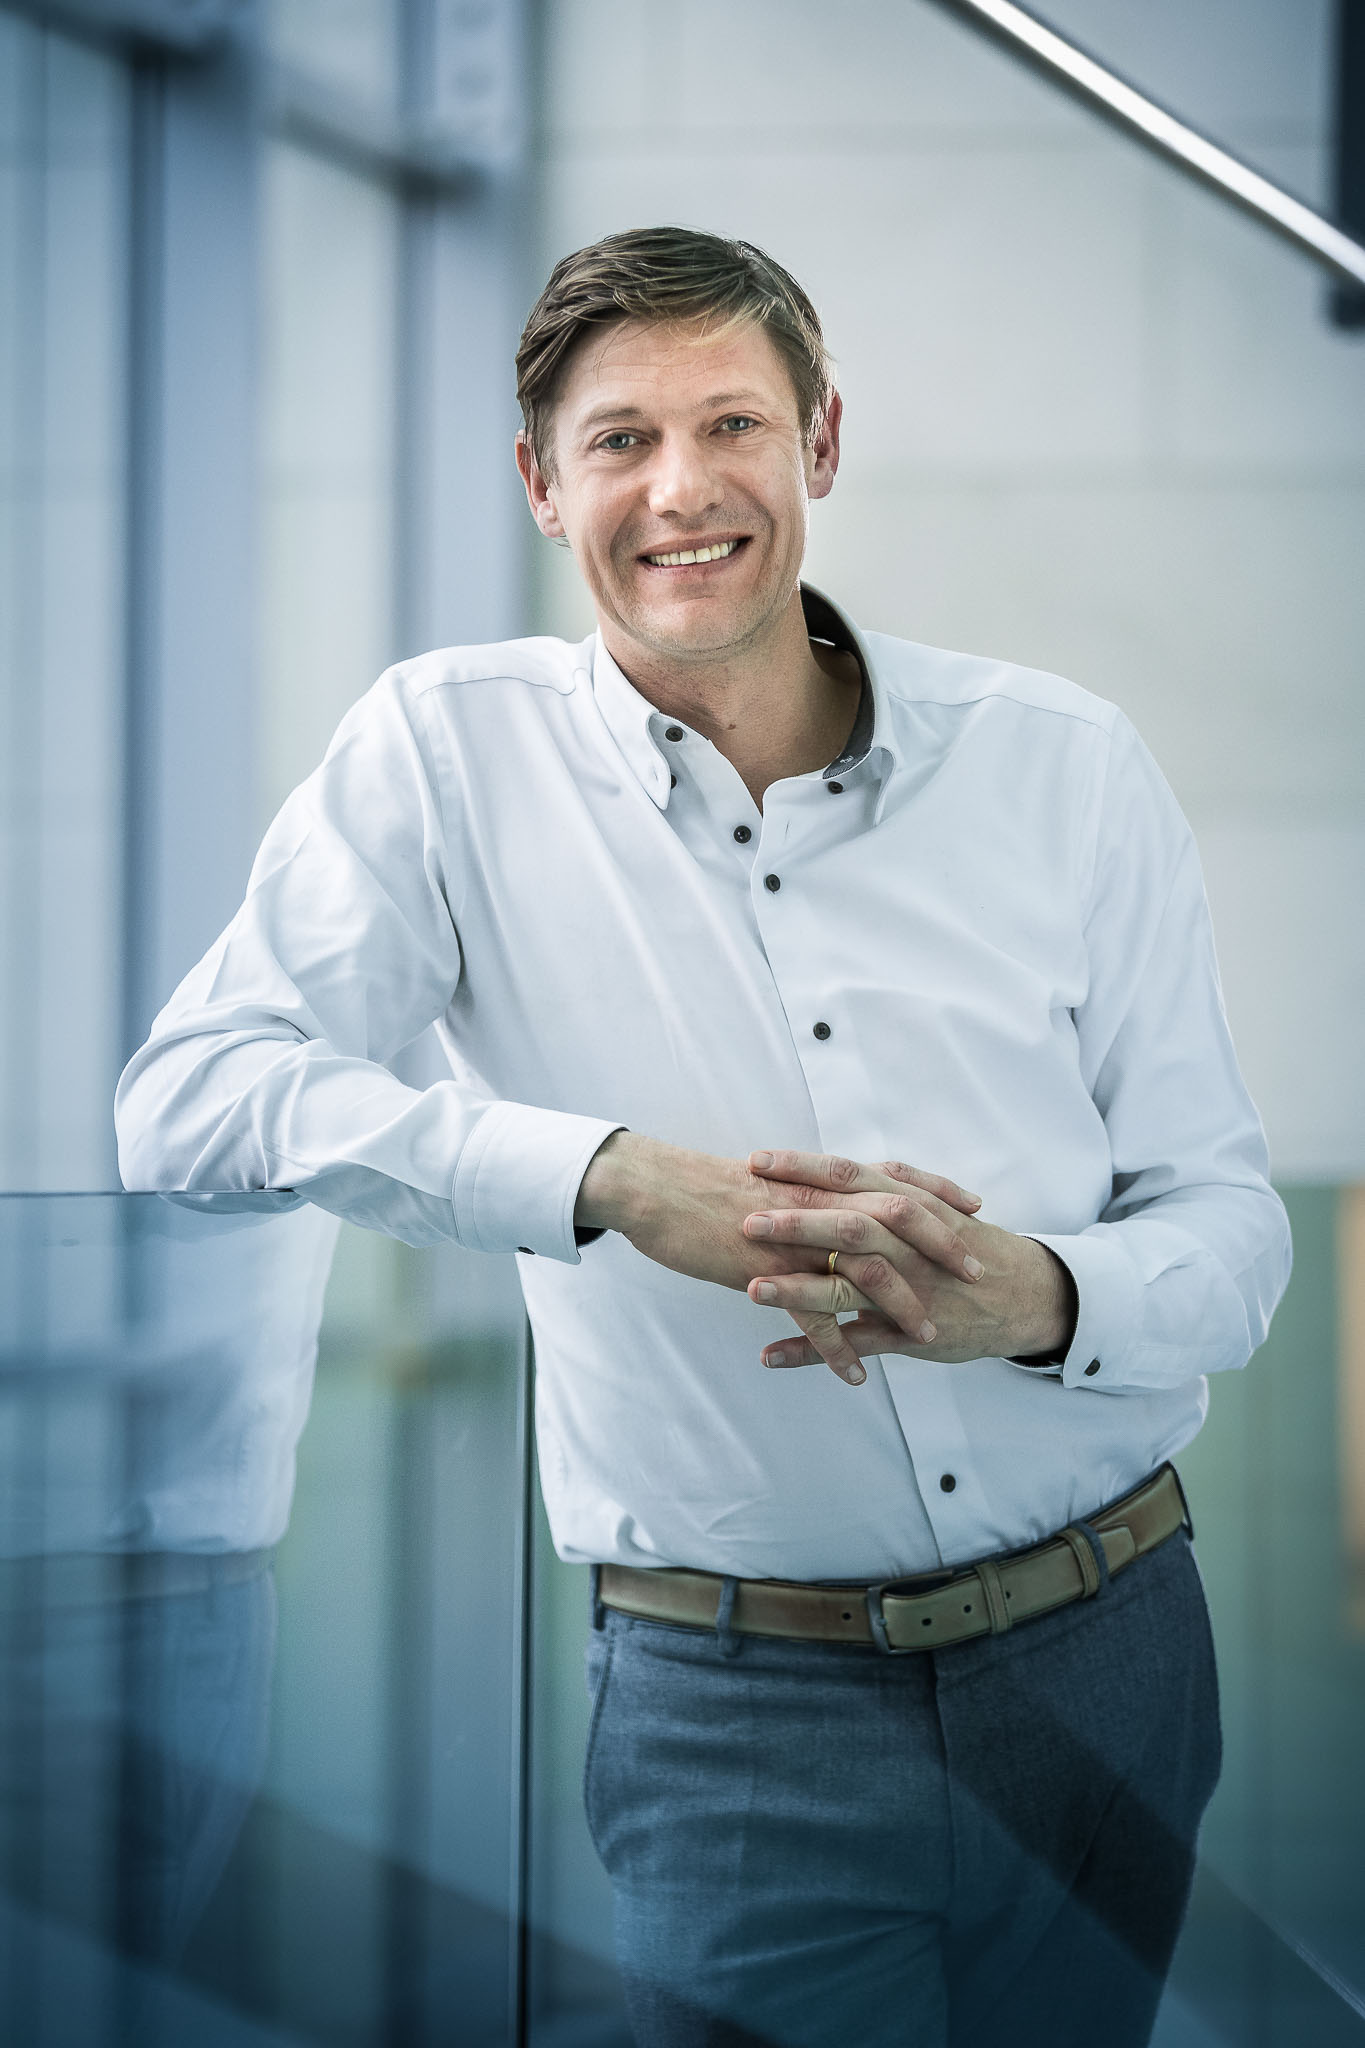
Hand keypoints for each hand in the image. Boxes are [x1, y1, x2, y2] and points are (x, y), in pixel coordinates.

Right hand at [574, 1133, 983, 1384]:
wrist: (653, 1189)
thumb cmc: (702, 1187)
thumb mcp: (764, 1185)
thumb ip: (803, 1195)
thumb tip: (826, 1203)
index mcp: (817, 1180)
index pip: (891, 1179)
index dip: (936, 1191)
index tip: (971, 1207)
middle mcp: (815, 1203)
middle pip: (896, 1219)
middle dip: (941, 1246)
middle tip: (975, 1275)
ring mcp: (793, 1238)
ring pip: (863, 1269)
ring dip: (900, 1305)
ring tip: (927, 1337)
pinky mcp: (765, 1271)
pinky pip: (811, 1315)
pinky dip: (836, 1348)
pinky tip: (856, 1376)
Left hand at [739, 1149, 1076, 1372]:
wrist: (1023, 1294)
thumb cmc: (969, 1246)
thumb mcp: (933, 1205)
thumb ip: (885, 1188)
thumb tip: (833, 1171)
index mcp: (908, 1204)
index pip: (849, 1175)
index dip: (802, 1167)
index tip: (755, 1161)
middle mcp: (907, 1242)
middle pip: (848, 1224)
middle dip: (796, 1222)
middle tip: (746, 1220)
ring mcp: (909, 1287)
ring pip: (850, 1285)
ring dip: (799, 1289)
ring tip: (751, 1290)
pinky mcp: (910, 1330)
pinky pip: (857, 1342)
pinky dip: (813, 1352)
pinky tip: (771, 1357)